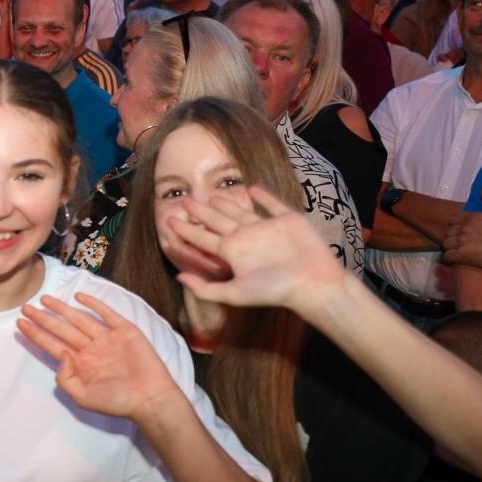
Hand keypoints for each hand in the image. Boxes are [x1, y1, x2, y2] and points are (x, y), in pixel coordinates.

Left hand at [17, 292, 185, 425]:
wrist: (149, 398)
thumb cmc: (117, 401)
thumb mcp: (82, 397)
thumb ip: (65, 378)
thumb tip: (61, 354)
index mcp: (80, 364)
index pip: (52, 345)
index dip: (36, 334)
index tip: (20, 323)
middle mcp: (90, 349)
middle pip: (61, 330)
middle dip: (43, 319)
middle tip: (25, 307)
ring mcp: (106, 338)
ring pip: (79, 319)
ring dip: (62, 309)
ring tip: (44, 299)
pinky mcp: (124, 331)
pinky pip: (106, 314)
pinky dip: (94, 304)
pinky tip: (78, 297)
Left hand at [169, 186, 347, 314]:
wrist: (312, 284)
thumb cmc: (274, 290)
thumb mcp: (233, 293)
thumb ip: (205, 289)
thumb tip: (177, 277)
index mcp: (232, 252)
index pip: (203, 238)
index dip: (186, 230)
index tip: (169, 221)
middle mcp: (247, 238)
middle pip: (217, 221)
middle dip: (200, 212)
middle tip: (184, 201)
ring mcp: (266, 228)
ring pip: (241, 212)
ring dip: (227, 204)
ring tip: (212, 195)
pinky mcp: (288, 220)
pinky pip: (273, 205)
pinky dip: (264, 196)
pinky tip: (252, 189)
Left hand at [444, 187, 481, 271]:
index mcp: (473, 217)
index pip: (453, 219)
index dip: (456, 225)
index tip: (462, 229)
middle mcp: (465, 228)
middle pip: (448, 231)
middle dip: (452, 235)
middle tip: (460, 241)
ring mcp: (462, 242)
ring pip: (446, 243)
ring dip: (450, 246)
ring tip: (458, 249)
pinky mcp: (464, 257)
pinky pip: (448, 256)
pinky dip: (450, 258)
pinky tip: (458, 259)